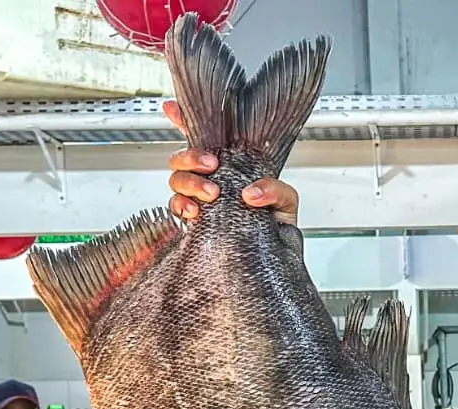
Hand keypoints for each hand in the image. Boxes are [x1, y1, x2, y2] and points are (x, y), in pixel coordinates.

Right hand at [162, 100, 299, 224]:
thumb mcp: (285, 198)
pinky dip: (182, 206)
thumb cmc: (278, 221)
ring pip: (176, 180)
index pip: (202, 137)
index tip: (172, 108)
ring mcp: (200, 198)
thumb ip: (275, 189)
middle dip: (191, 157)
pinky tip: (195, 212)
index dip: (183, 119)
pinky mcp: (196, 221)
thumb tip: (250, 194)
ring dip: (190, 182)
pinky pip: (176, 208)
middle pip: (182, 157)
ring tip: (212, 193)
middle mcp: (210, 178)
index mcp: (228, 164)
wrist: (275, 251)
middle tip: (212, 164)